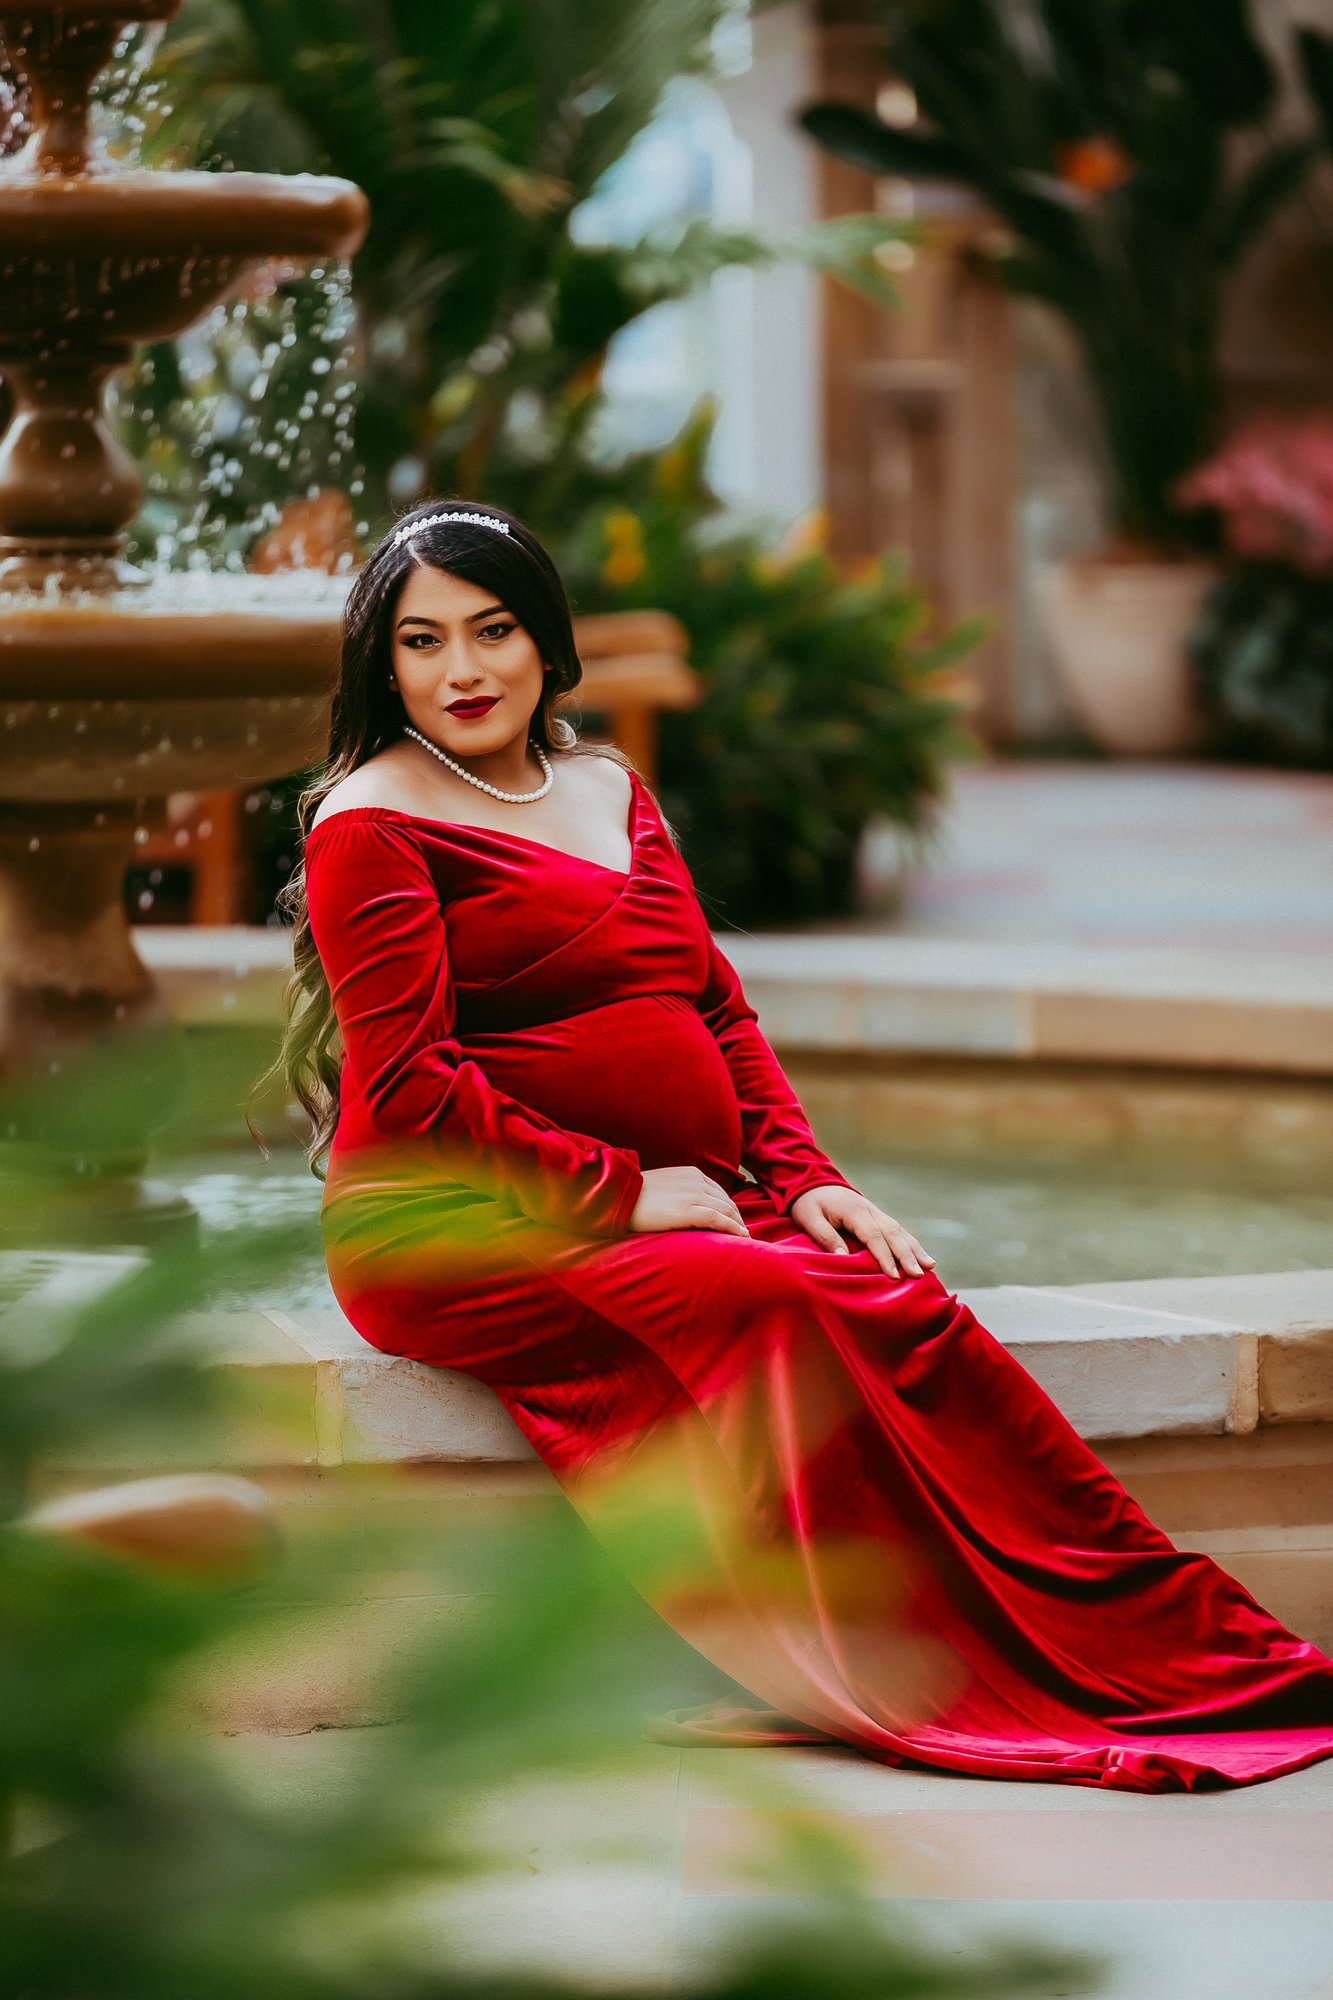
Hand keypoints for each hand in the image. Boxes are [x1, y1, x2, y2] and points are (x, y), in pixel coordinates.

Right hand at [629, 1166, 750, 1237]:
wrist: (618, 1196)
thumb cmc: (634, 1196)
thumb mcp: (662, 1186)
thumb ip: (678, 1192)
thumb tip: (683, 1207)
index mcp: (691, 1174)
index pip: (719, 1192)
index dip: (729, 1208)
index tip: (734, 1221)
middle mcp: (696, 1181)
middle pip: (727, 1201)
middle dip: (737, 1218)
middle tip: (743, 1233)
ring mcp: (693, 1194)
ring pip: (727, 1210)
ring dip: (739, 1225)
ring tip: (744, 1238)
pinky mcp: (688, 1210)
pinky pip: (719, 1219)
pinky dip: (734, 1229)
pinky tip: (741, 1237)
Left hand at [789, 1183, 935, 1278]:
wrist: (812, 1181)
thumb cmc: (808, 1204)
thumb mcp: (809, 1219)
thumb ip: (826, 1237)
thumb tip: (843, 1257)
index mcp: (854, 1211)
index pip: (873, 1236)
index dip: (884, 1256)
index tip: (893, 1275)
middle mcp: (870, 1210)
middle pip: (893, 1233)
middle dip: (907, 1255)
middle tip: (919, 1275)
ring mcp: (876, 1212)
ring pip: (900, 1230)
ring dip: (915, 1249)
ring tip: (930, 1266)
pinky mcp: (877, 1216)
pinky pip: (897, 1229)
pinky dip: (910, 1243)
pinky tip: (921, 1255)